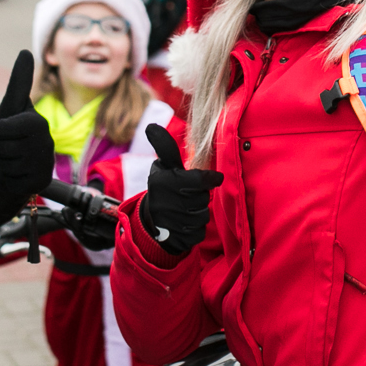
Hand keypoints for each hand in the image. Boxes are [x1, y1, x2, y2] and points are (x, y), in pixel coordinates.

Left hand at [0, 50, 54, 199]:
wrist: (11, 164)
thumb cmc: (8, 133)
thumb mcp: (9, 107)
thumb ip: (18, 82)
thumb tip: (26, 51)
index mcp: (38, 122)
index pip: (1, 129)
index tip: (4, 129)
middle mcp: (46, 142)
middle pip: (1, 147)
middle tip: (7, 146)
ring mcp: (44, 163)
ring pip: (5, 165)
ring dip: (2, 163)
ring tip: (11, 159)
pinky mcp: (40, 181)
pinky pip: (11, 180)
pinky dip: (8, 178)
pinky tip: (16, 173)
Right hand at [140, 123, 220, 257]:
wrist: (151, 223)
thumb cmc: (164, 189)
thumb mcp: (163, 168)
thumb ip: (165, 148)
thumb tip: (151, 126)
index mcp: (162, 182)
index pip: (198, 179)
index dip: (210, 179)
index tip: (215, 178)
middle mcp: (164, 203)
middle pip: (202, 198)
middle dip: (201, 197)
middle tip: (192, 196)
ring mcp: (170, 223)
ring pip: (202, 216)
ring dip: (199, 213)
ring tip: (187, 209)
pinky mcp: (176, 239)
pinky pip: (199, 232)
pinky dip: (196, 228)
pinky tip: (186, 224)